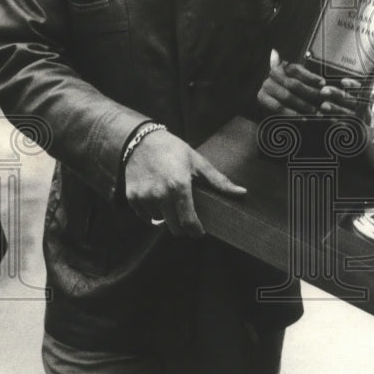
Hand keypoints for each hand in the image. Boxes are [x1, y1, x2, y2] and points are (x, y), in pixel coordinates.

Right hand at [124, 128, 244, 236]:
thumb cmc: (173, 150)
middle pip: (174, 228)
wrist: (140, 141)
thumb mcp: (198, 162)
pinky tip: (157, 198)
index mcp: (179, 186)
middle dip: (183, 227)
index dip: (196, 231)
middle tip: (187, 218)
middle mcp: (160, 195)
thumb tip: (242, 192)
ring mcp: (144, 198)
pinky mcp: (132, 198)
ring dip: (167, 217)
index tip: (200, 232)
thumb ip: (219, 181)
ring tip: (170, 201)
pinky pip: (145, 216)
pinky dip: (152, 212)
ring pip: (159, 222)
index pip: (188, 221)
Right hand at [257, 52, 362, 117]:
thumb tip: (330, 75)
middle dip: (311, 94)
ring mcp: (266, 86)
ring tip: (317, 113)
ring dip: (304, 106)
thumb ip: (310, 79)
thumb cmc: (291, 94)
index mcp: (283, 67)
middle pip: (294, 84)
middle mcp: (273, 74)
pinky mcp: (261, 99)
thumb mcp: (301, 85)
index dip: (310, 76)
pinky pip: (278, 107)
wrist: (269, 105)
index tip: (324, 83)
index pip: (297, 69)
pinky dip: (291, 114)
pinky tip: (304, 119)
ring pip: (287, 96)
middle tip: (326, 103)